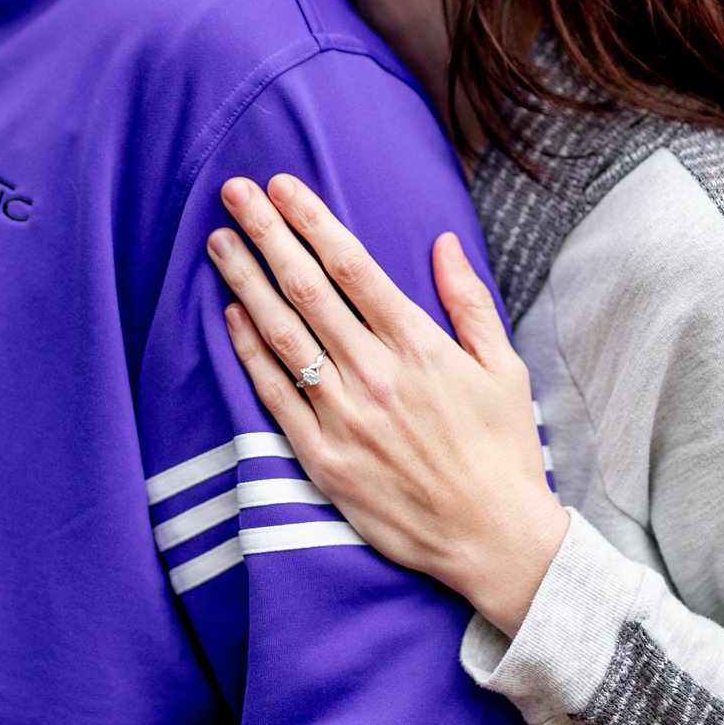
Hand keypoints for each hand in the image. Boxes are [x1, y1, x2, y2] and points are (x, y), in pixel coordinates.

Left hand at [206, 171, 570, 634]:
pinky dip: (249, 351)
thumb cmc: (504, 451)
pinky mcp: (322, 458)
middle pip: (307, 289)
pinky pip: (275, 395)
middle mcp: (375, 375)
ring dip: (246, 281)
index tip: (283, 186)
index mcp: (420, 347)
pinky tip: (230, 314)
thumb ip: (469, 302)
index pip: (352, 267)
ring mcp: (344, 418)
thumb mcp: (504, 369)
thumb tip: (442, 242)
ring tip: (219, 241)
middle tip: (234, 192)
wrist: (492, 538)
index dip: (312, 221)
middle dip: (267, 234)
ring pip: (282, 334)